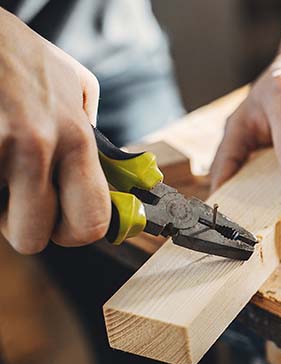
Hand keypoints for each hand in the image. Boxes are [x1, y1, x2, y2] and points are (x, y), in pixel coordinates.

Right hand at [0, 8, 109, 253]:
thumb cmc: (20, 56)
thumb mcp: (75, 86)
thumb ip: (91, 134)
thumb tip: (109, 177)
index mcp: (77, 139)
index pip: (91, 223)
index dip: (75, 233)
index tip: (65, 224)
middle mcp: (38, 147)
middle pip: (33, 239)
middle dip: (26, 225)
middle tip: (19, 196)